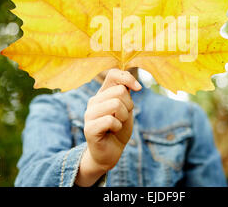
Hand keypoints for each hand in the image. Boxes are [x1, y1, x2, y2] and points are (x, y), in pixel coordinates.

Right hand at [74, 69, 141, 185]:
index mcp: (102, 93)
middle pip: (120, 91)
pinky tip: (112, 132)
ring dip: (124, 117)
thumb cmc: (119, 128)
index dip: (128, 78)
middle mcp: (94, 101)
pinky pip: (111, 120)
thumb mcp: (126, 108)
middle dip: (129, 105)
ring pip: (116, 104)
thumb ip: (126, 93)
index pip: (113, 74)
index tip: (138, 89)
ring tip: (117, 125)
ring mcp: (89, 114)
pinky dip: (118, 127)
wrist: (110, 152)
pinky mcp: (89, 128)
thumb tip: (132, 82)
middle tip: (123, 117)